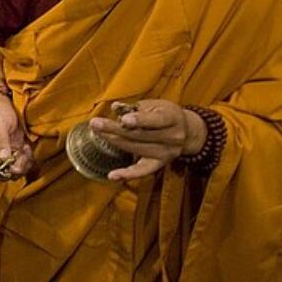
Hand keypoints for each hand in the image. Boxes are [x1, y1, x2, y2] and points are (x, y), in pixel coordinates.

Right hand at [0, 94, 33, 179]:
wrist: (5, 101)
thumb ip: (1, 141)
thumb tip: (4, 158)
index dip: (1, 168)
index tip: (10, 164)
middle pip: (4, 171)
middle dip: (14, 168)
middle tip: (21, 159)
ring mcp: (7, 151)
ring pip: (15, 168)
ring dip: (23, 163)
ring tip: (25, 151)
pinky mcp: (17, 149)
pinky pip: (23, 161)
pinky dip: (28, 158)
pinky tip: (27, 148)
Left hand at [89, 99, 207, 181]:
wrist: (187, 131)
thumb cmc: (164, 114)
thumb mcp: (154, 105)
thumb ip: (135, 107)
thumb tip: (115, 108)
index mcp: (172, 118)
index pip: (156, 120)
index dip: (139, 120)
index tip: (124, 120)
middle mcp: (173, 137)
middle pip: (140, 135)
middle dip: (115, 129)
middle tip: (95, 124)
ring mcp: (167, 153)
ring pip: (136, 149)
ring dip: (114, 142)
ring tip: (98, 133)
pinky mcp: (160, 164)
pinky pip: (142, 171)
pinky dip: (127, 174)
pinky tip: (113, 176)